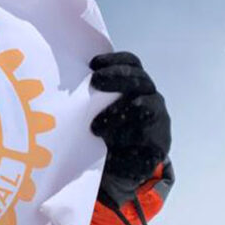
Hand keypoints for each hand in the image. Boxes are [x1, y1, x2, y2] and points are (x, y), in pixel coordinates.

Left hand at [89, 52, 170, 206]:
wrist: (128, 164)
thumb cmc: (109, 128)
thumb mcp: (100, 108)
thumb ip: (93, 94)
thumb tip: (65, 78)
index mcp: (137, 84)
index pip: (131, 63)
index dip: (114, 60)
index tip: (93, 64)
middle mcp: (150, 96)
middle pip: (138, 79)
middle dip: (116, 77)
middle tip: (95, 81)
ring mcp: (158, 117)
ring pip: (142, 105)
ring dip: (115, 112)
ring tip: (95, 126)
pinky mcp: (159, 141)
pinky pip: (144, 134)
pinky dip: (124, 137)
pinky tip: (109, 143)